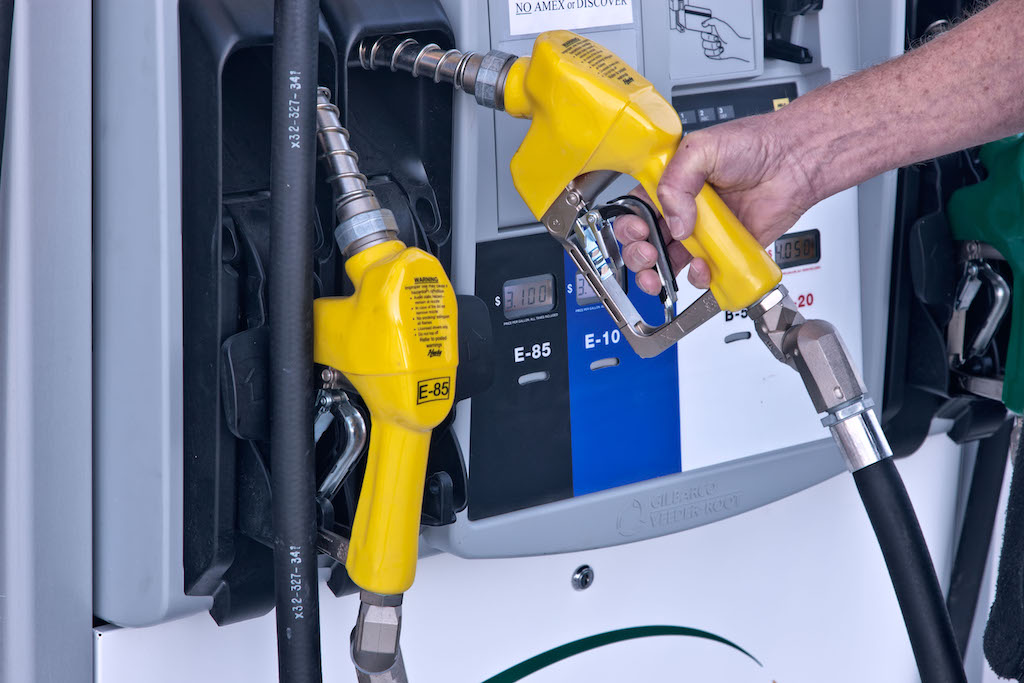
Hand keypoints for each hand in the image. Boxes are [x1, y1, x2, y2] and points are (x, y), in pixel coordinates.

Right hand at [615, 113, 815, 293]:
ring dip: (658, 272)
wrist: (795, 161)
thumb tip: (675, 221)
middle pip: (645, 240)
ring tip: (660, 272)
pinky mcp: (724, 250)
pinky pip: (704, 272)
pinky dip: (699, 277)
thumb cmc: (755, 143)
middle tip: (648, 252)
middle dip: (638, 252)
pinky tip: (704, 266)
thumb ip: (676, 180)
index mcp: (669, 182)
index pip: (635, 209)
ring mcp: (702, 232)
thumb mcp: (702, 147)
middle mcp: (682, 209)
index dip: (630, 224)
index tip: (639, 230)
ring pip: (668, 262)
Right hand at [699, 17, 749, 61]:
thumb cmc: (729, 35)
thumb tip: (703, 24)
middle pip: (703, 39)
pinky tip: (720, 50)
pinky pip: (707, 53)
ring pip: (705, 46)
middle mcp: (710, 39)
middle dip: (711, 39)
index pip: (703, 32)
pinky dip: (715, 52)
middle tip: (718, 38)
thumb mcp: (721, 24)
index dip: (707, 33)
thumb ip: (711, 21)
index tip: (711, 32)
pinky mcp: (711, 54)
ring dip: (714, 45)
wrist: (734, 46)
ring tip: (720, 44)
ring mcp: (710, 47)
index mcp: (711, 31)